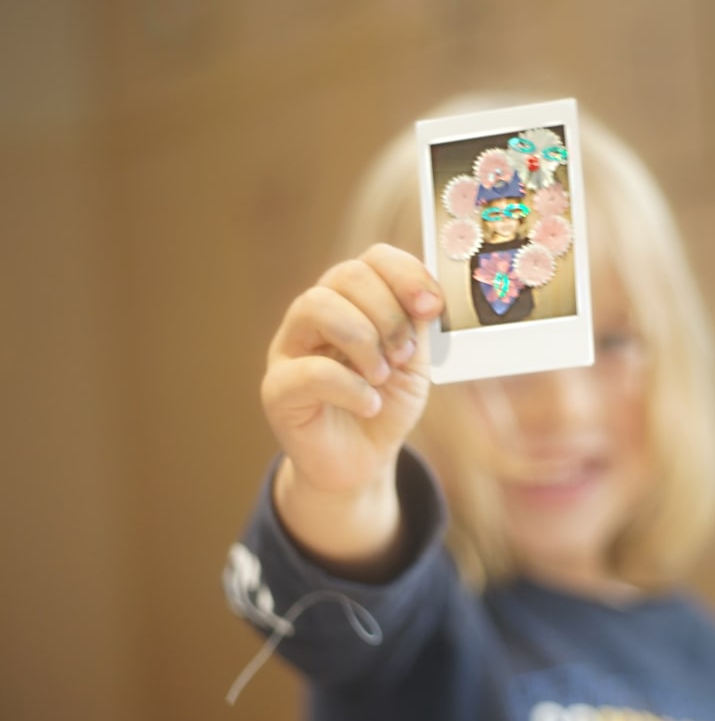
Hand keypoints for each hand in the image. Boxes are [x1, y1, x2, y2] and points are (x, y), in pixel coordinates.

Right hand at [263, 243, 442, 497]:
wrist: (361, 461)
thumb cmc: (384, 403)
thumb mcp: (414, 362)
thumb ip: (417, 325)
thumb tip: (427, 297)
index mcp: (353, 300)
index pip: (374, 259)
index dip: (407, 274)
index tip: (431, 308)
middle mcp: (316, 314)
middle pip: (347, 275)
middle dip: (388, 315)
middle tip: (403, 356)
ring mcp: (290, 347)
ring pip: (316, 306)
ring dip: (363, 340)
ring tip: (381, 377)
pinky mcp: (278, 389)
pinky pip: (308, 370)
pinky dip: (350, 387)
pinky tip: (369, 404)